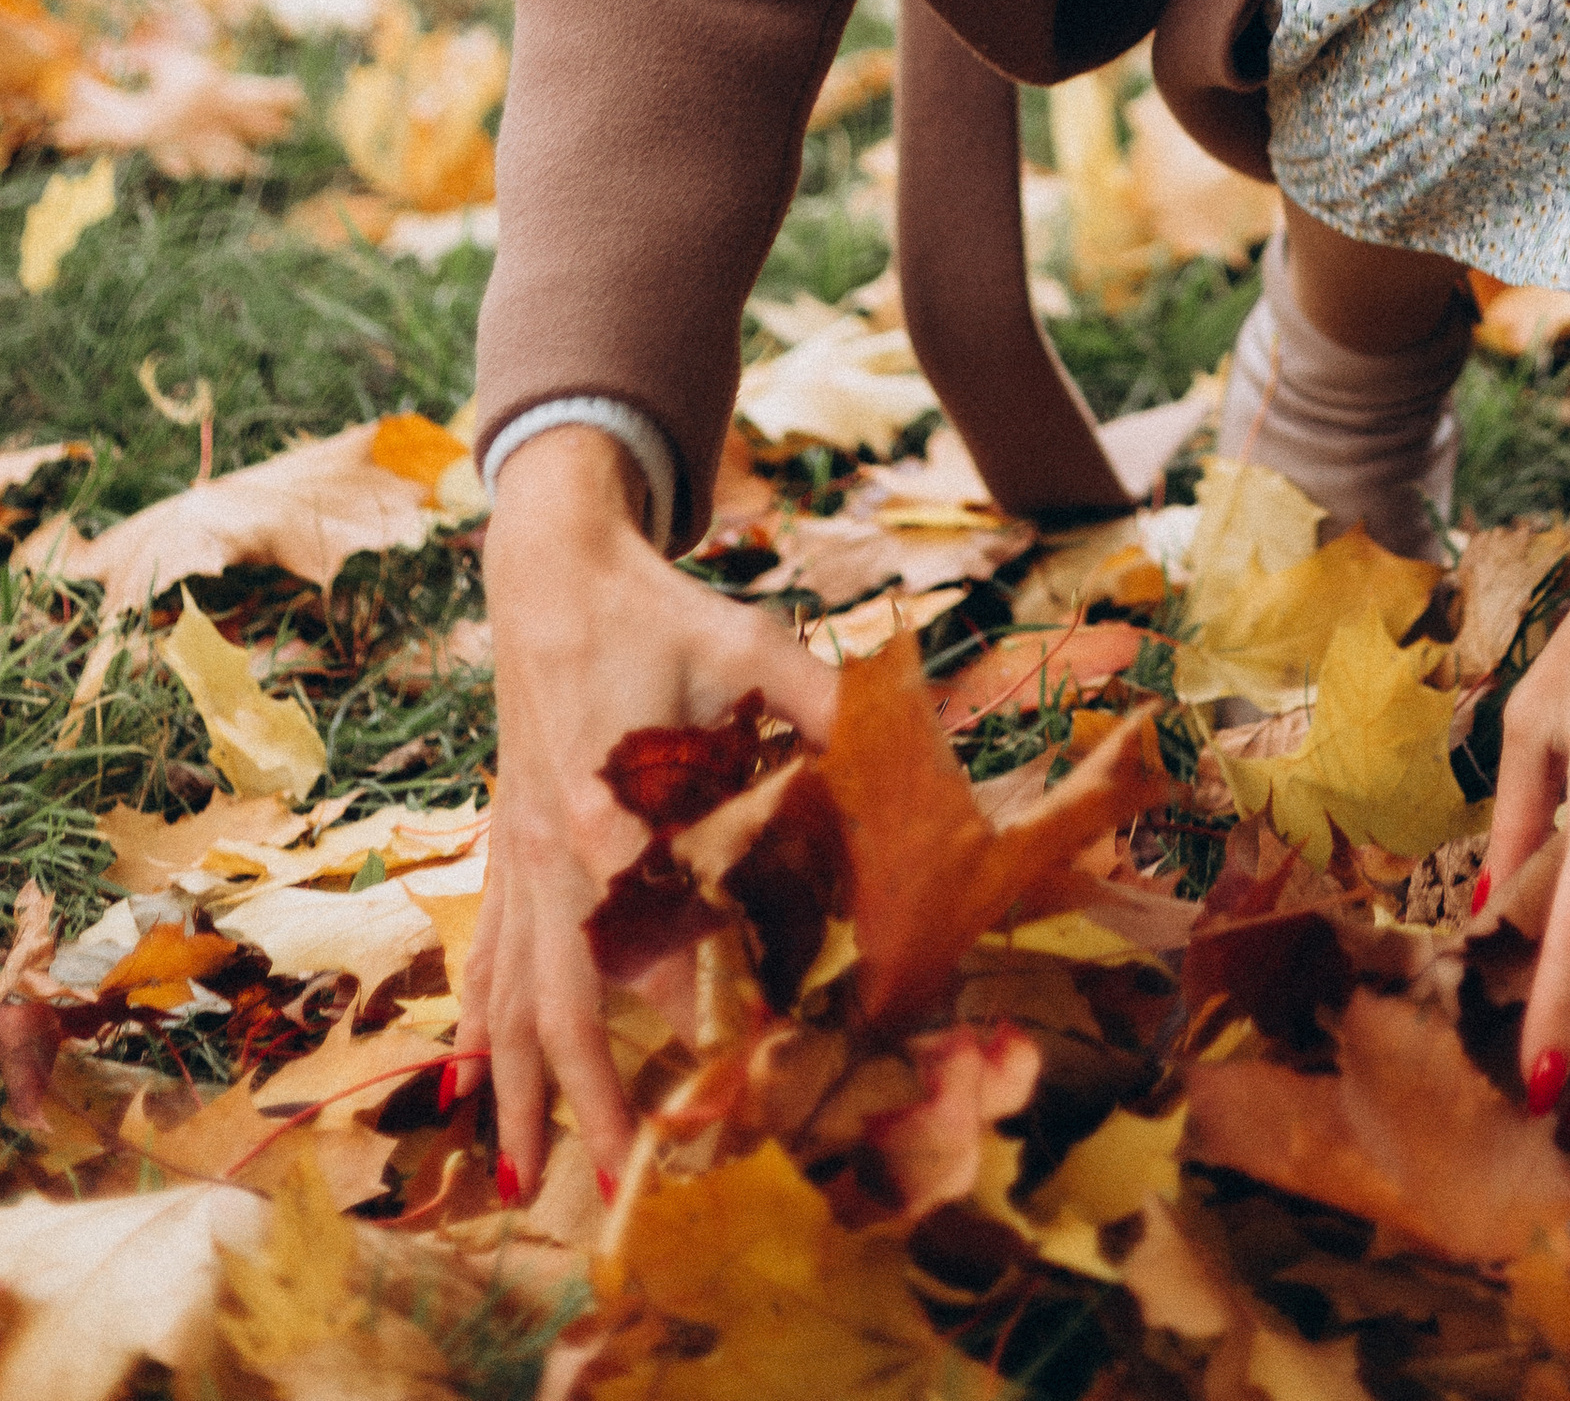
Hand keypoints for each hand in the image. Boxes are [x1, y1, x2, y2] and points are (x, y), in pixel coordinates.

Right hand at [461, 426, 841, 1196]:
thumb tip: (912, 757)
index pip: (653, 931)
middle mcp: (554, 847)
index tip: (731, 1069)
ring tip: (522, 1179)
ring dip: (517, 1088)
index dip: (688, 1007)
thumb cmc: (660, 612)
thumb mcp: (752, 648)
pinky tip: (471, 1085)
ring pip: (510, 994)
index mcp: (614, 802)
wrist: (550, 573)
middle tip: (621, 1182)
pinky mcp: (505, 847)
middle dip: (586, 1096)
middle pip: (559, 998)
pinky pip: (487, 955)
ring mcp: (520, 853)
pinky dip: (478, 1026)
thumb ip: (827, 707)